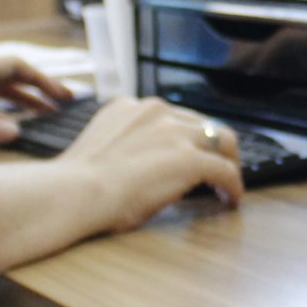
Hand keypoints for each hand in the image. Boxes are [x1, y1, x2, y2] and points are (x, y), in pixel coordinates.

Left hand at [0, 54, 73, 147]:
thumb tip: (17, 131)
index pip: (14, 65)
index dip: (42, 78)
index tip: (64, 97)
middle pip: (10, 77)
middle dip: (39, 88)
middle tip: (65, 105)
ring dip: (23, 101)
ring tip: (45, 116)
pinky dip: (1, 115)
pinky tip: (7, 128)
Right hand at [57, 97, 243, 229]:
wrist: (73, 192)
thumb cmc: (75, 183)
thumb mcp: (99, 146)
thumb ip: (122, 143)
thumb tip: (137, 162)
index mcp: (131, 107)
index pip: (172, 115)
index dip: (185, 136)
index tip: (188, 152)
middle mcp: (156, 111)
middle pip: (201, 123)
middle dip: (210, 146)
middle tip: (215, 168)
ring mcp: (175, 133)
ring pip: (221, 139)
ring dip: (227, 161)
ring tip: (227, 183)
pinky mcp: (190, 159)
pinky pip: (225, 170)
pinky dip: (233, 184)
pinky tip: (231, 198)